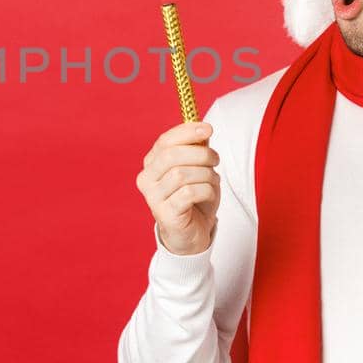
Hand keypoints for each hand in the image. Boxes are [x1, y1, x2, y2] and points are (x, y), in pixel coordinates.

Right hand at [136, 121, 219, 255]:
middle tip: (216, 159)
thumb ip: (197, 149)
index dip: (186, 132)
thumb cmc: (194, 199)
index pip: (165, 141)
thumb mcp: (197, 169)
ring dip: (206, 174)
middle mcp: (147, 179)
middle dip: (200, 154)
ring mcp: (153, 198)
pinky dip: (206, 190)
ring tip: (213, 180)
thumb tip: (203, 130)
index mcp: (151, 164)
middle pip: (171, 156)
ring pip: (181, 174)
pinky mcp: (165, 214)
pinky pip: (188, 193)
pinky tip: (209, 194)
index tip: (208, 129)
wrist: (192, 234)